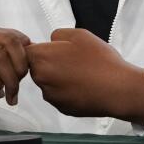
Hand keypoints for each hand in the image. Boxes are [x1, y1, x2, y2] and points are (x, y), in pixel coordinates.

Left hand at [26, 28, 143, 123]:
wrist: (118, 89)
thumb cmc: (100, 60)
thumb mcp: (79, 34)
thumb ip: (58, 35)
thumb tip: (50, 42)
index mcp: (41, 58)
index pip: (26, 51)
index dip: (38, 48)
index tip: (52, 49)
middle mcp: (41, 78)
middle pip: (36, 68)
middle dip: (48, 63)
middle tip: (71, 59)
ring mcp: (51, 96)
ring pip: (48, 82)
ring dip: (57, 77)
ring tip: (80, 73)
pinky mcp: (61, 108)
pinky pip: (58, 95)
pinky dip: (67, 91)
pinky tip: (83, 86)